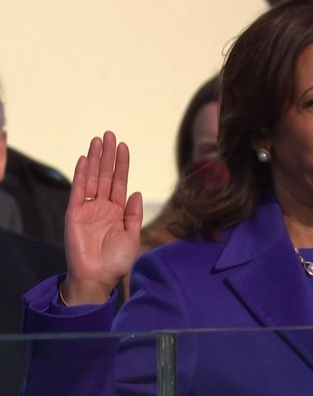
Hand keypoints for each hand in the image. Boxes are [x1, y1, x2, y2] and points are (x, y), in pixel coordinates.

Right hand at [62, 131, 142, 304]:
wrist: (98, 277)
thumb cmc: (117, 261)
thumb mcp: (133, 236)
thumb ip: (134, 214)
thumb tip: (136, 192)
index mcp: (117, 211)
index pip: (119, 182)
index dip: (121, 164)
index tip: (123, 146)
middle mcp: (102, 207)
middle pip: (105, 175)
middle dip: (107, 155)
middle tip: (109, 134)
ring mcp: (88, 209)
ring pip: (92, 178)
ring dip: (95, 159)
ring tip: (97, 140)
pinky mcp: (75, 214)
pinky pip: (78, 191)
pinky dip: (81, 175)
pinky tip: (85, 160)